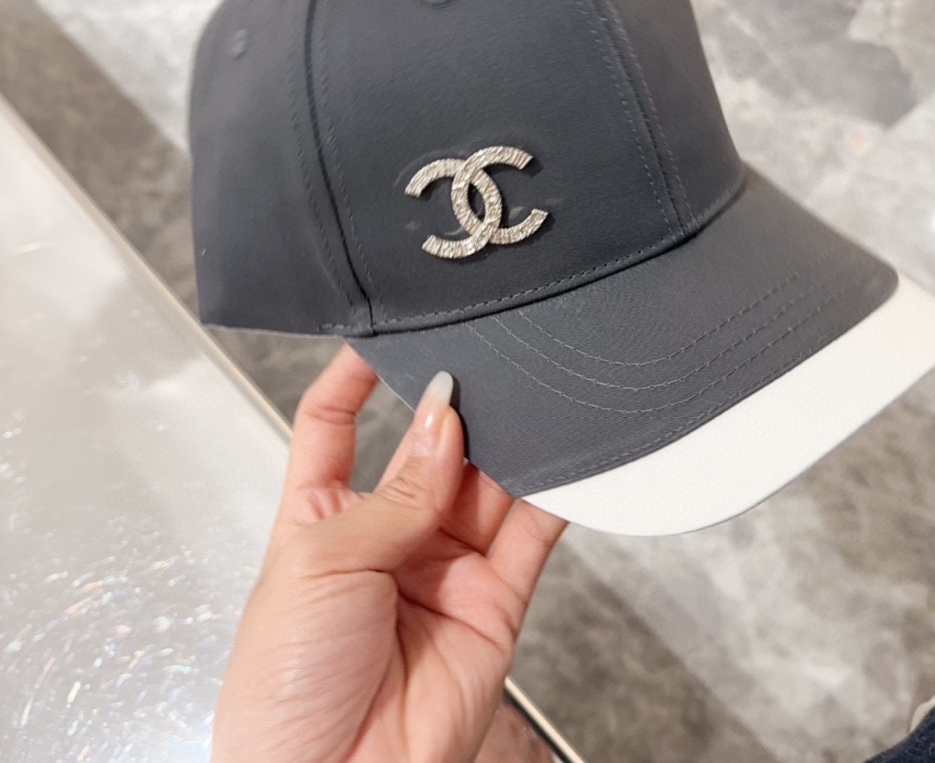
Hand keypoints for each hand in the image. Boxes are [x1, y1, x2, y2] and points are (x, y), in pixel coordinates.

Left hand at [212, 347, 566, 762]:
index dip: (356, 375)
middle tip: (477, 373)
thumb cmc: (284, 688)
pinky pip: (532, 532)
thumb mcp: (321, 564)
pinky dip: (554, 494)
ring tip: (522, 405)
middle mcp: (387, 533)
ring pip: (486, 481)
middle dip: (452, 408)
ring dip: (506, 444)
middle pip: (428, 445)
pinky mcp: (494, 598)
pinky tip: (562, 460)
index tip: (383, 333)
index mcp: (322, 515)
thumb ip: (395, 493)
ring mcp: (443, 563)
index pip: (336, 422)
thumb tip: (444, 421)